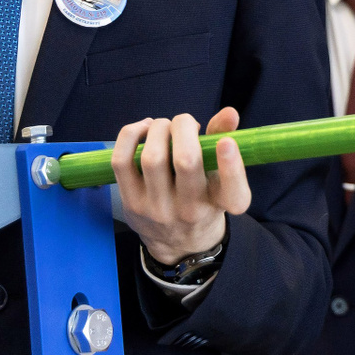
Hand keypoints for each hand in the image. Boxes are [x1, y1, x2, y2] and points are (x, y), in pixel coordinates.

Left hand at [114, 107, 250, 265]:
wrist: (178, 242)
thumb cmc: (203, 197)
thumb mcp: (222, 176)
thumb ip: (224, 140)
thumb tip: (229, 112)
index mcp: (222, 203)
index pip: (233, 190)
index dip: (230, 164)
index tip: (226, 142)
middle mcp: (192, 210)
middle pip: (186, 160)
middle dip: (183, 127)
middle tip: (186, 123)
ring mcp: (158, 209)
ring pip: (152, 157)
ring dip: (159, 129)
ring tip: (165, 127)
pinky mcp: (131, 203)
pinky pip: (122, 161)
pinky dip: (131, 136)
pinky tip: (144, 129)